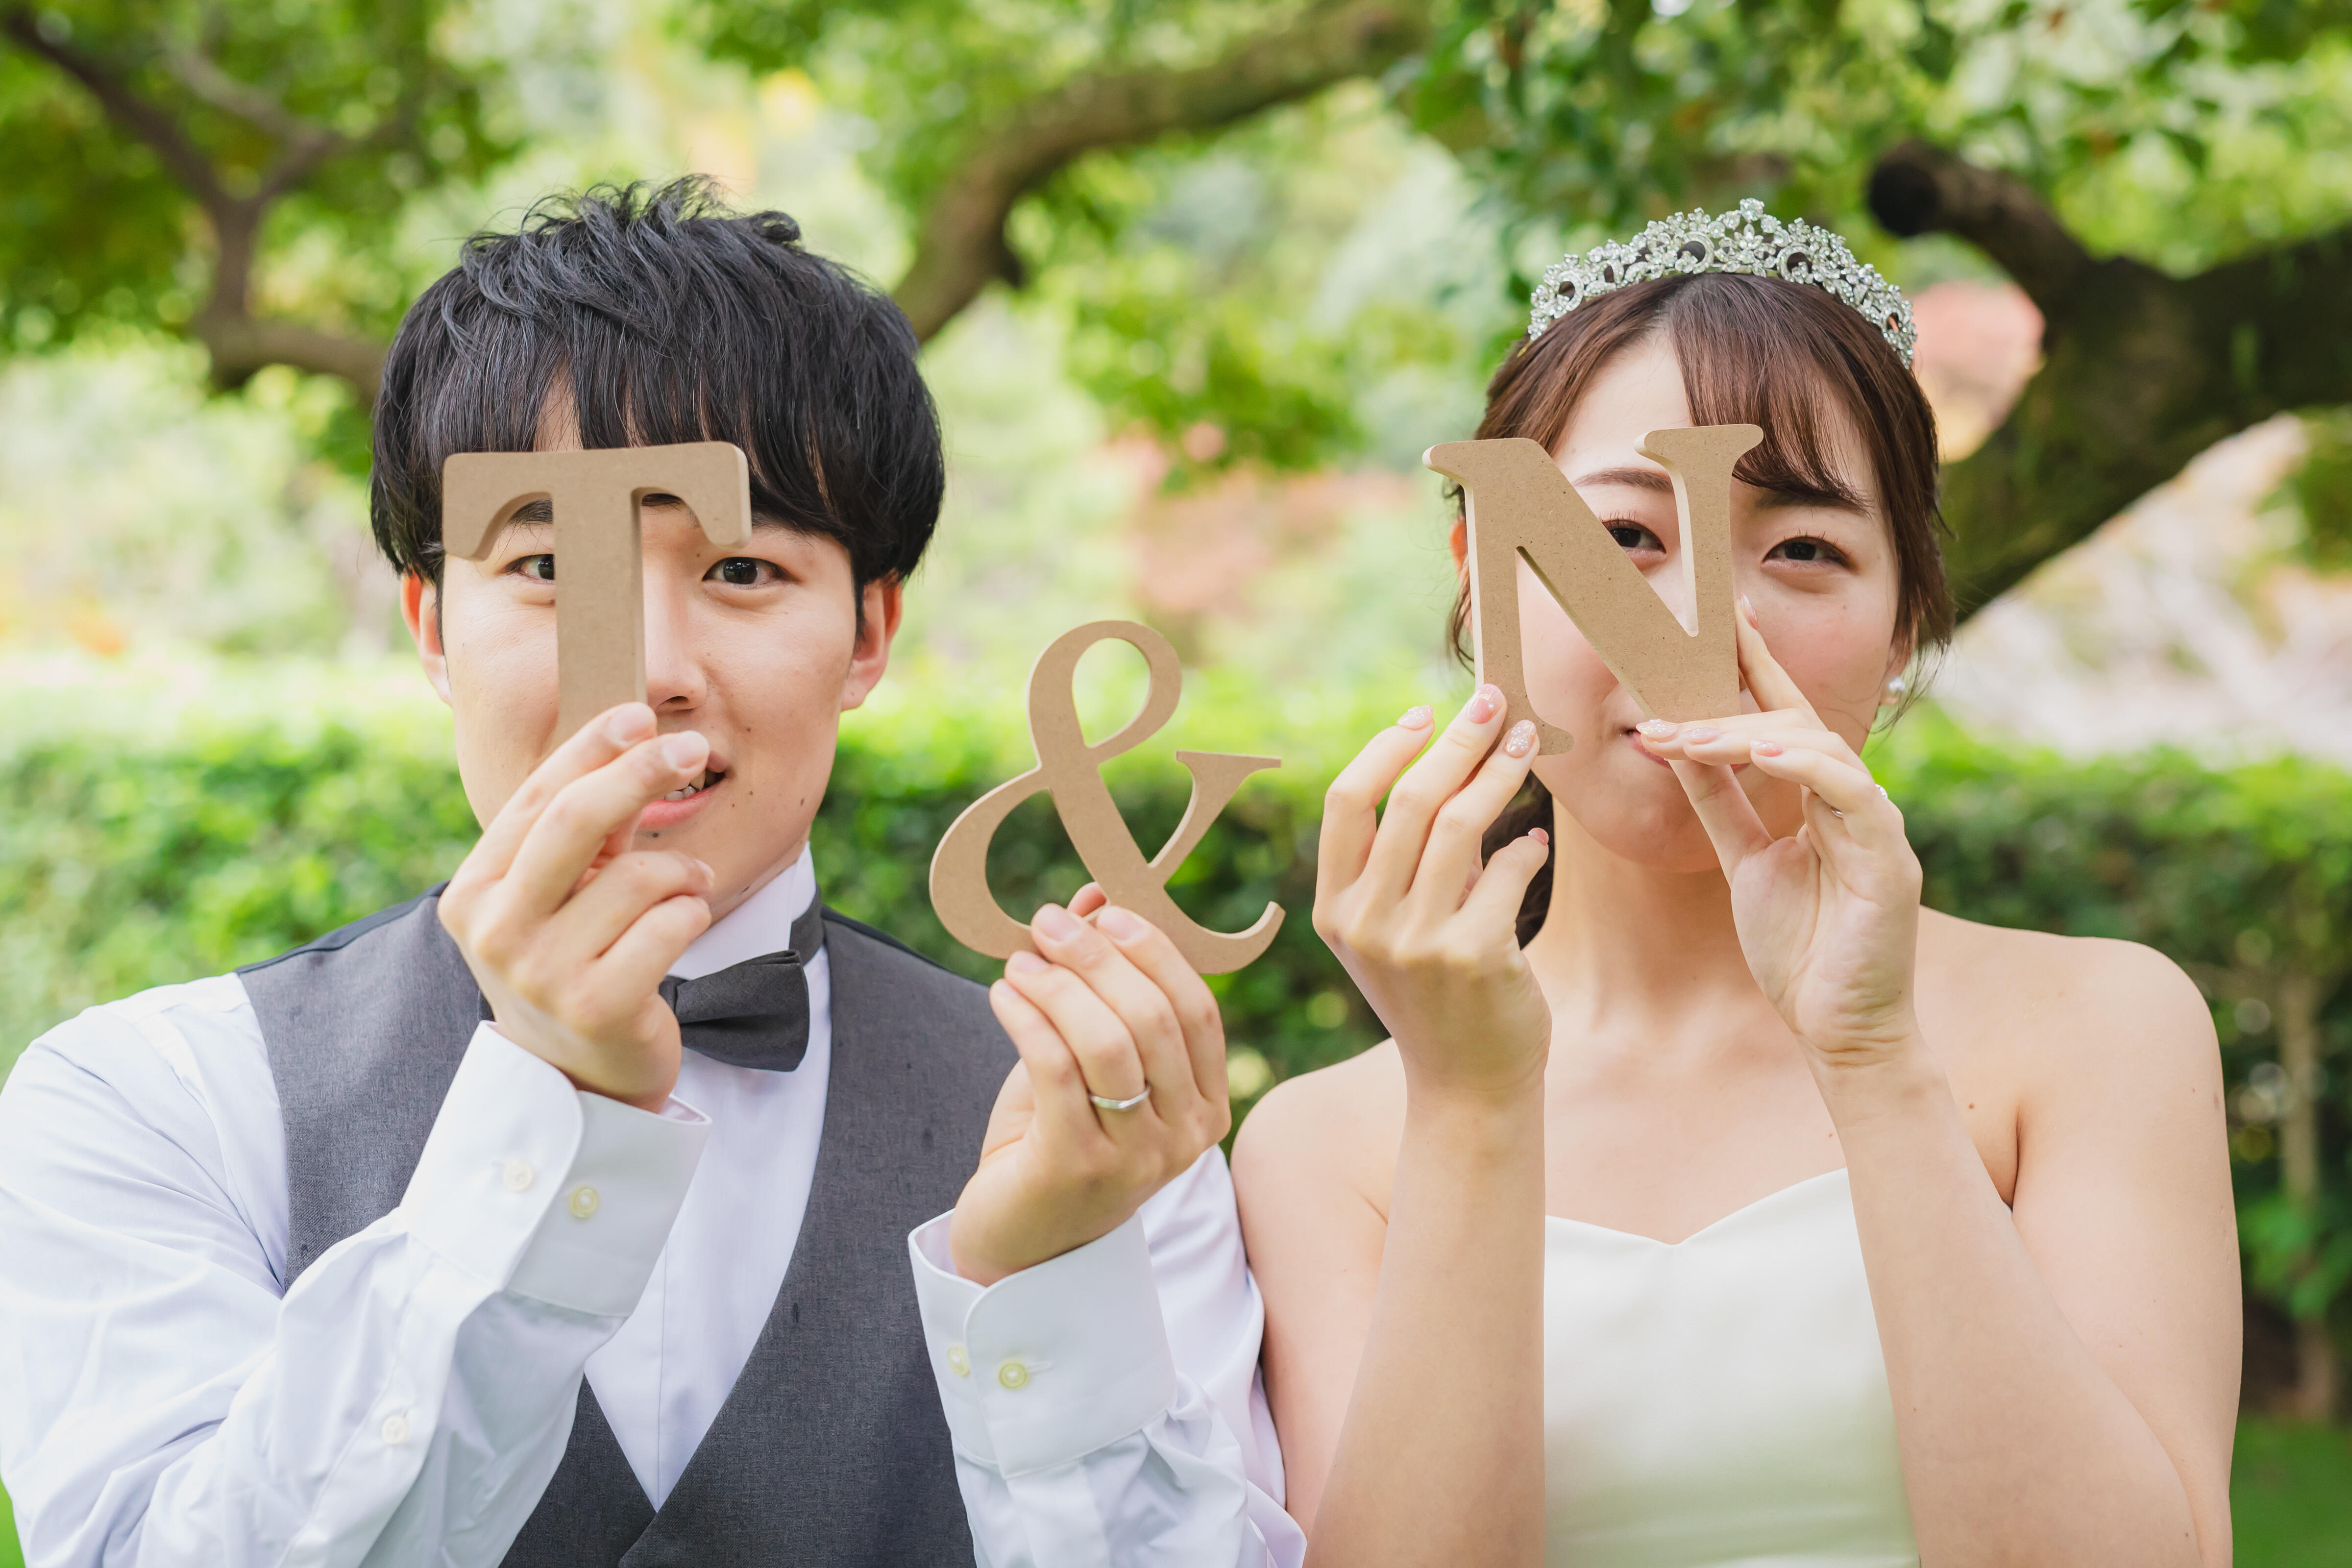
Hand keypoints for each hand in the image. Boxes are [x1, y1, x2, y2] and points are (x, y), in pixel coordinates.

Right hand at [438, 703, 716, 1110]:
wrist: (577, 1076)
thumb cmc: (572, 963)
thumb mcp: (555, 896)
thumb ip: (577, 832)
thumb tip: (631, 733)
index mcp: (473, 892)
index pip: (536, 798)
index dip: (591, 748)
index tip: (640, 714)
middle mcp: (496, 931)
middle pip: (576, 820)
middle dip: (640, 773)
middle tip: (691, 747)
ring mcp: (541, 973)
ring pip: (639, 876)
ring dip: (683, 872)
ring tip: (689, 888)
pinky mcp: (596, 1006)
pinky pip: (670, 926)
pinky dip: (691, 914)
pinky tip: (683, 926)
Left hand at [949, 888, 1232, 1285]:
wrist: (1022, 1243)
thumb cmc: (1059, 1140)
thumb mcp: (1088, 1061)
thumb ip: (1101, 985)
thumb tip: (1097, 895)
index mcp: (1206, 1106)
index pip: (1198, 1010)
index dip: (1154, 951)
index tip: (1106, 912)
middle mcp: (1184, 1137)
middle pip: (1153, 1018)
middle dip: (1097, 957)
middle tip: (1046, 923)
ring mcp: (1135, 1158)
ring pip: (1108, 1042)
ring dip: (1058, 985)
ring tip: (1019, 961)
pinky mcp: (1077, 1168)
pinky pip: (1056, 1070)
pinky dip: (1027, 1018)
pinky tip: (1002, 996)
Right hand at [1312, 687, 1554, 1105]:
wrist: (1466, 1085)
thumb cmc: (1435, 996)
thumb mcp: (1392, 932)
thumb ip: (1403, 863)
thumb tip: (1452, 760)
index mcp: (1333, 909)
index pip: (1347, 801)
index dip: (1386, 748)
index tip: (1426, 714)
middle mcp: (1365, 923)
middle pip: (1409, 800)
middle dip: (1458, 740)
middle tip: (1496, 702)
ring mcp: (1416, 943)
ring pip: (1461, 824)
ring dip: (1501, 773)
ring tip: (1528, 746)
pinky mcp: (1472, 957)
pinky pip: (1507, 871)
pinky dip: (1528, 850)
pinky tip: (1536, 845)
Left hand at [1635, 600, 1922, 1070]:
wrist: (1837, 1028)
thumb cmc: (1799, 950)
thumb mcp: (1744, 861)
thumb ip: (1720, 806)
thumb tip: (1679, 746)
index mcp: (1820, 800)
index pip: (1786, 715)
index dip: (1758, 662)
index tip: (1723, 615)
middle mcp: (1853, 803)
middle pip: (1795, 724)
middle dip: (1731, 704)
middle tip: (1664, 707)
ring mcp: (1876, 828)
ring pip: (1818, 749)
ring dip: (1749, 734)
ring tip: (1691, 735)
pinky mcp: (1888, 861)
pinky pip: (1849, 795)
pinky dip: (1804, 769)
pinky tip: (1760, 755)